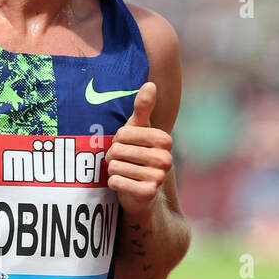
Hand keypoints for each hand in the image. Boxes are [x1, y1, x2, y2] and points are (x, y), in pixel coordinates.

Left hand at [106, 81, 172, 216]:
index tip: (126, 145)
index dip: (118, 139)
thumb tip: (150, 84)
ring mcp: (158, 178)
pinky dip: (113, 182)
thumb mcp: (138, 129)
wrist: (140, 191)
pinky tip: (122, 184)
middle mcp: (166, 159)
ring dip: (112, 169)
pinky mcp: (148, 194)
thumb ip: (143, 108)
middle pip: (118, 150)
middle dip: (113, 156)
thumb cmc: (137, 154)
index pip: (124, 133)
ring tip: (123, 171)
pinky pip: (117, 182)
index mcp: (165, 141)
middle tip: (121, 160)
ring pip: (115, 166)